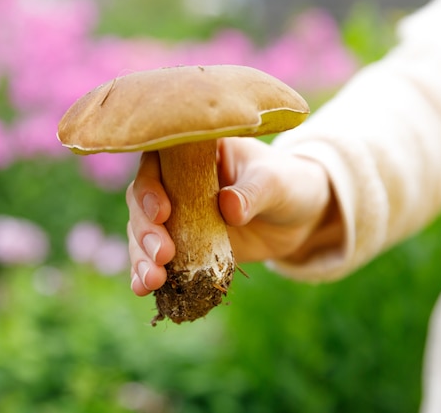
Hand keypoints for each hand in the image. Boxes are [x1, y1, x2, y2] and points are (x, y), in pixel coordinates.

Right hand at [126, 137, 339, 295]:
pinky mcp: (182, 244)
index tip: (163, 212)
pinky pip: (156, 257)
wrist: (299, 217)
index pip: (157, 162)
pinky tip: (142, 288)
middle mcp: (175, 179)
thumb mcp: (275, 183)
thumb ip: (253, 192)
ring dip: (141, 256)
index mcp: (193, 151)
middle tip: (163, 254)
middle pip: (141, 201)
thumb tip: (228, 207)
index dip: (150, 187)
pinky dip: (146, 273)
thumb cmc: (287, 184)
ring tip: (152, 281)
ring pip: (143, 232)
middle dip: (146, 231)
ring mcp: (176, 214)